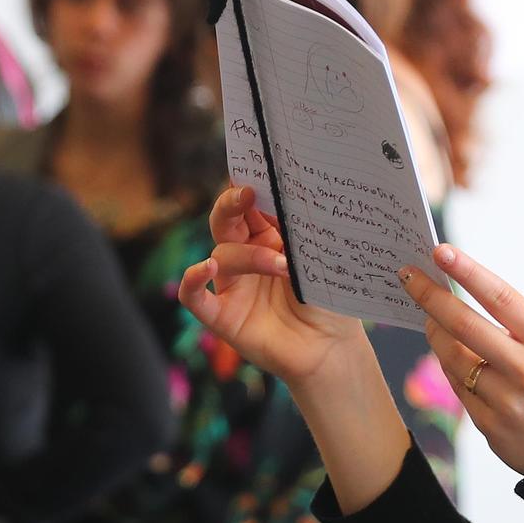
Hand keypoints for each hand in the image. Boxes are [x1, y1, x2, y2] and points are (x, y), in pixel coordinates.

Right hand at [178, 186, 370, 384]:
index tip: (259, 170)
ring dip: (250, 257)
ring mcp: (233, 286)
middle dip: (233, 203)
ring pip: (223, 255)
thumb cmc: (330, 303)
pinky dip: (193, 280)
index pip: (252, 204)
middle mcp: (248, 256)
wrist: (331, 351)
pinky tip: (205, 269)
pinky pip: (194, 296)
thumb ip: (300, 232)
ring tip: (283, 267)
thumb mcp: (319, 260)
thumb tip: (289, 196)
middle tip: (247, 194)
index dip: (251, 186)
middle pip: (226, 219)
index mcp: (272, 237)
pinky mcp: (222, 316)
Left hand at [402, 245, 523, 478]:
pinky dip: (448, 367)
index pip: (500, 297)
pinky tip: (448, 356)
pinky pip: (456, 387)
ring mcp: (505, 401)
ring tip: (429, 317)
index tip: (441, 251)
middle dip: (429, 296)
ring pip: (451, 357)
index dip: (467, 271)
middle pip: (464, 325)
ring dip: (434, 332)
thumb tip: (465, 301)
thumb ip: (517, 328)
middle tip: (408, 276)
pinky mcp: (489, 426)